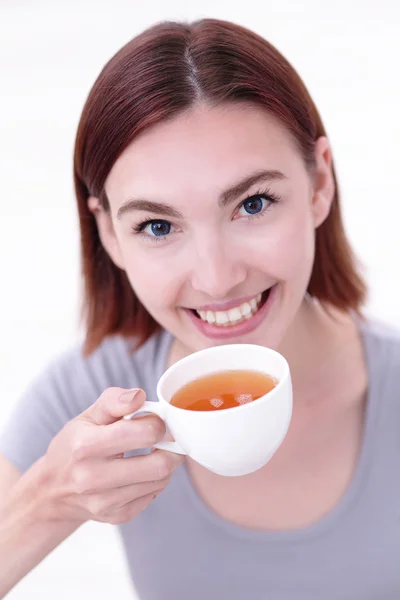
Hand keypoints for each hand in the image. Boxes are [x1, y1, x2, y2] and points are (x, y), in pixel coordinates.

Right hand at [41, 388, 183, 524]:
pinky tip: (142, 471)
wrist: (52, 491)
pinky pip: (153, 495)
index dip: (157, 423)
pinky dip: (155, 480)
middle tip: (166, 438)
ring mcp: (105, 502)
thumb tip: (139, 396)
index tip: (154, 420)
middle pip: (159, 465)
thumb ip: (114, 401)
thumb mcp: (88, 416)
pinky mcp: (117, 516)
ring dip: (165, 463)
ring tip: (154, 452)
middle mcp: (93, 478)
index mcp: (85, 446)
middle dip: (170, 447)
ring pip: (160, 481)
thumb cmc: (74, 446)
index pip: (143, 433)